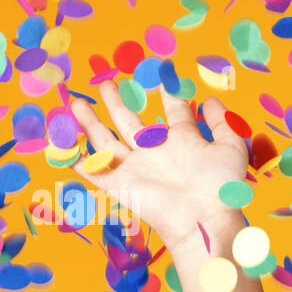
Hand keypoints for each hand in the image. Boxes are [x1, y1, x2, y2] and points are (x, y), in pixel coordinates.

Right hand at [70, 81, 250, 251]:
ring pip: (106, 141)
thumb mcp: (230, 148)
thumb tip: (210, 100)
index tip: (162, 73)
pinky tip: (61, 146)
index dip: (169, 93)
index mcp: (183, 142)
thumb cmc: (222, 187)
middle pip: (130, 122)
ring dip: (90, 122)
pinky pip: (93, 171)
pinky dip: (76, 160)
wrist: (205, 219)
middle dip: (117, 102)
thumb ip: (222, 123)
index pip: (174, 112)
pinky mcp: (121, 185)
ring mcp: (137, 168)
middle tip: (106, 82)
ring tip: (77, 101)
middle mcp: (156, 152)